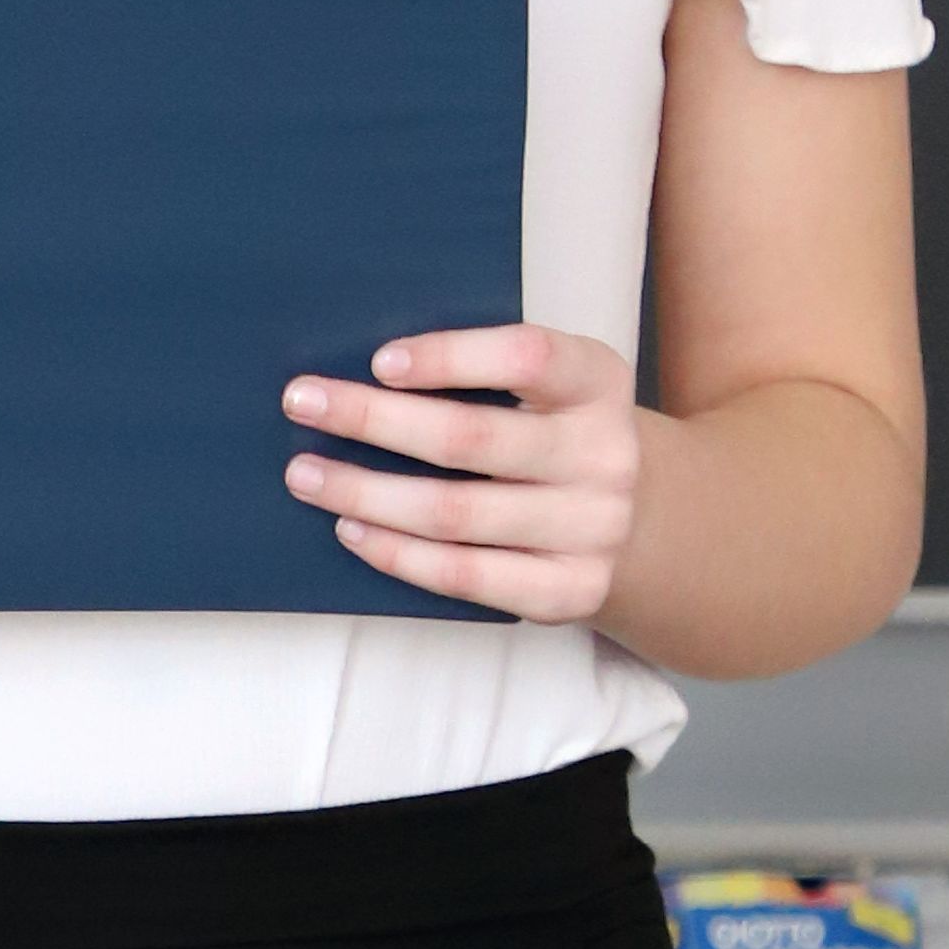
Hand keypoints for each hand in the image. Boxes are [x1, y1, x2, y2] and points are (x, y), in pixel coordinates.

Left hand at [281, 324, 638, 621]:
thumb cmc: (560, 433)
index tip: (379, 361)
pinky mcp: (568, 592)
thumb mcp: (553, 386)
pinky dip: (399, 553)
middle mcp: (604, 454)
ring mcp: (591, 530)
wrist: (646, 521)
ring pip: (456, 513)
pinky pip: (466, 576)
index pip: (527, 357)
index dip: (452, 357)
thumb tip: (361, 367)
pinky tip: (351, 528)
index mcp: (598, 381)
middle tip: (302, 402)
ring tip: (306, 473)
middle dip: (374, 419)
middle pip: (472, 438)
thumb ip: (487, 371)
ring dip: (367, 492)